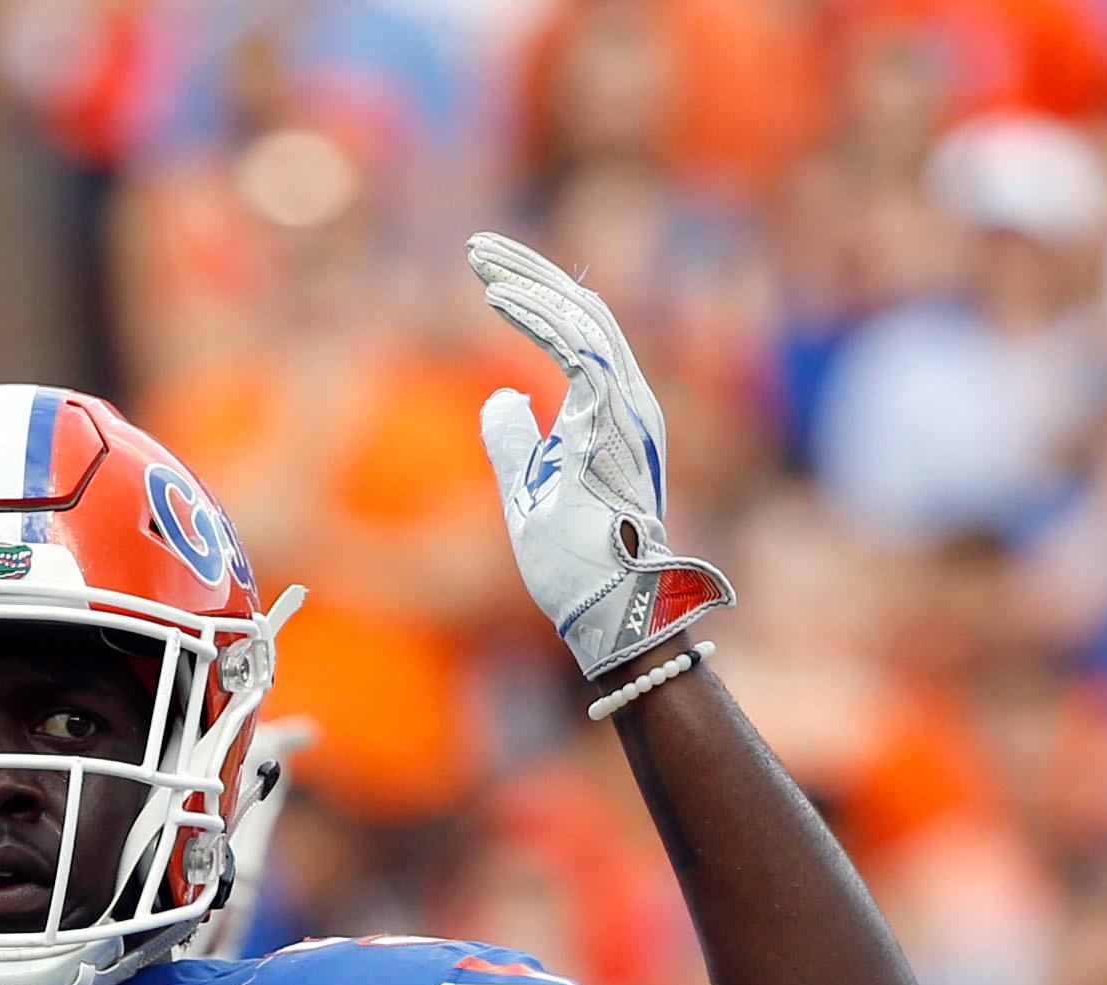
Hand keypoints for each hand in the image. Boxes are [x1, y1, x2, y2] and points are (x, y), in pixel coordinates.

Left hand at [467, 231, 730, 682]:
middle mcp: (628, 403)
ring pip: (582, 319)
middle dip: (530, 272)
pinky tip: (498, 298)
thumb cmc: (575, 565)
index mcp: (611, 414)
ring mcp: (627, 412)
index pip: (578, 333)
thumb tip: (497, 396)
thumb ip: (515, 442)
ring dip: (529, 282)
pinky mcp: (616, 426)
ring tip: (480, 259)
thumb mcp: (528, 494)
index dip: (536, 296)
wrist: (611, 615)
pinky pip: (579, 352)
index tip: (488, 274)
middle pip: (583, 312)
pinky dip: (538, 319)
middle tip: (477, 246)